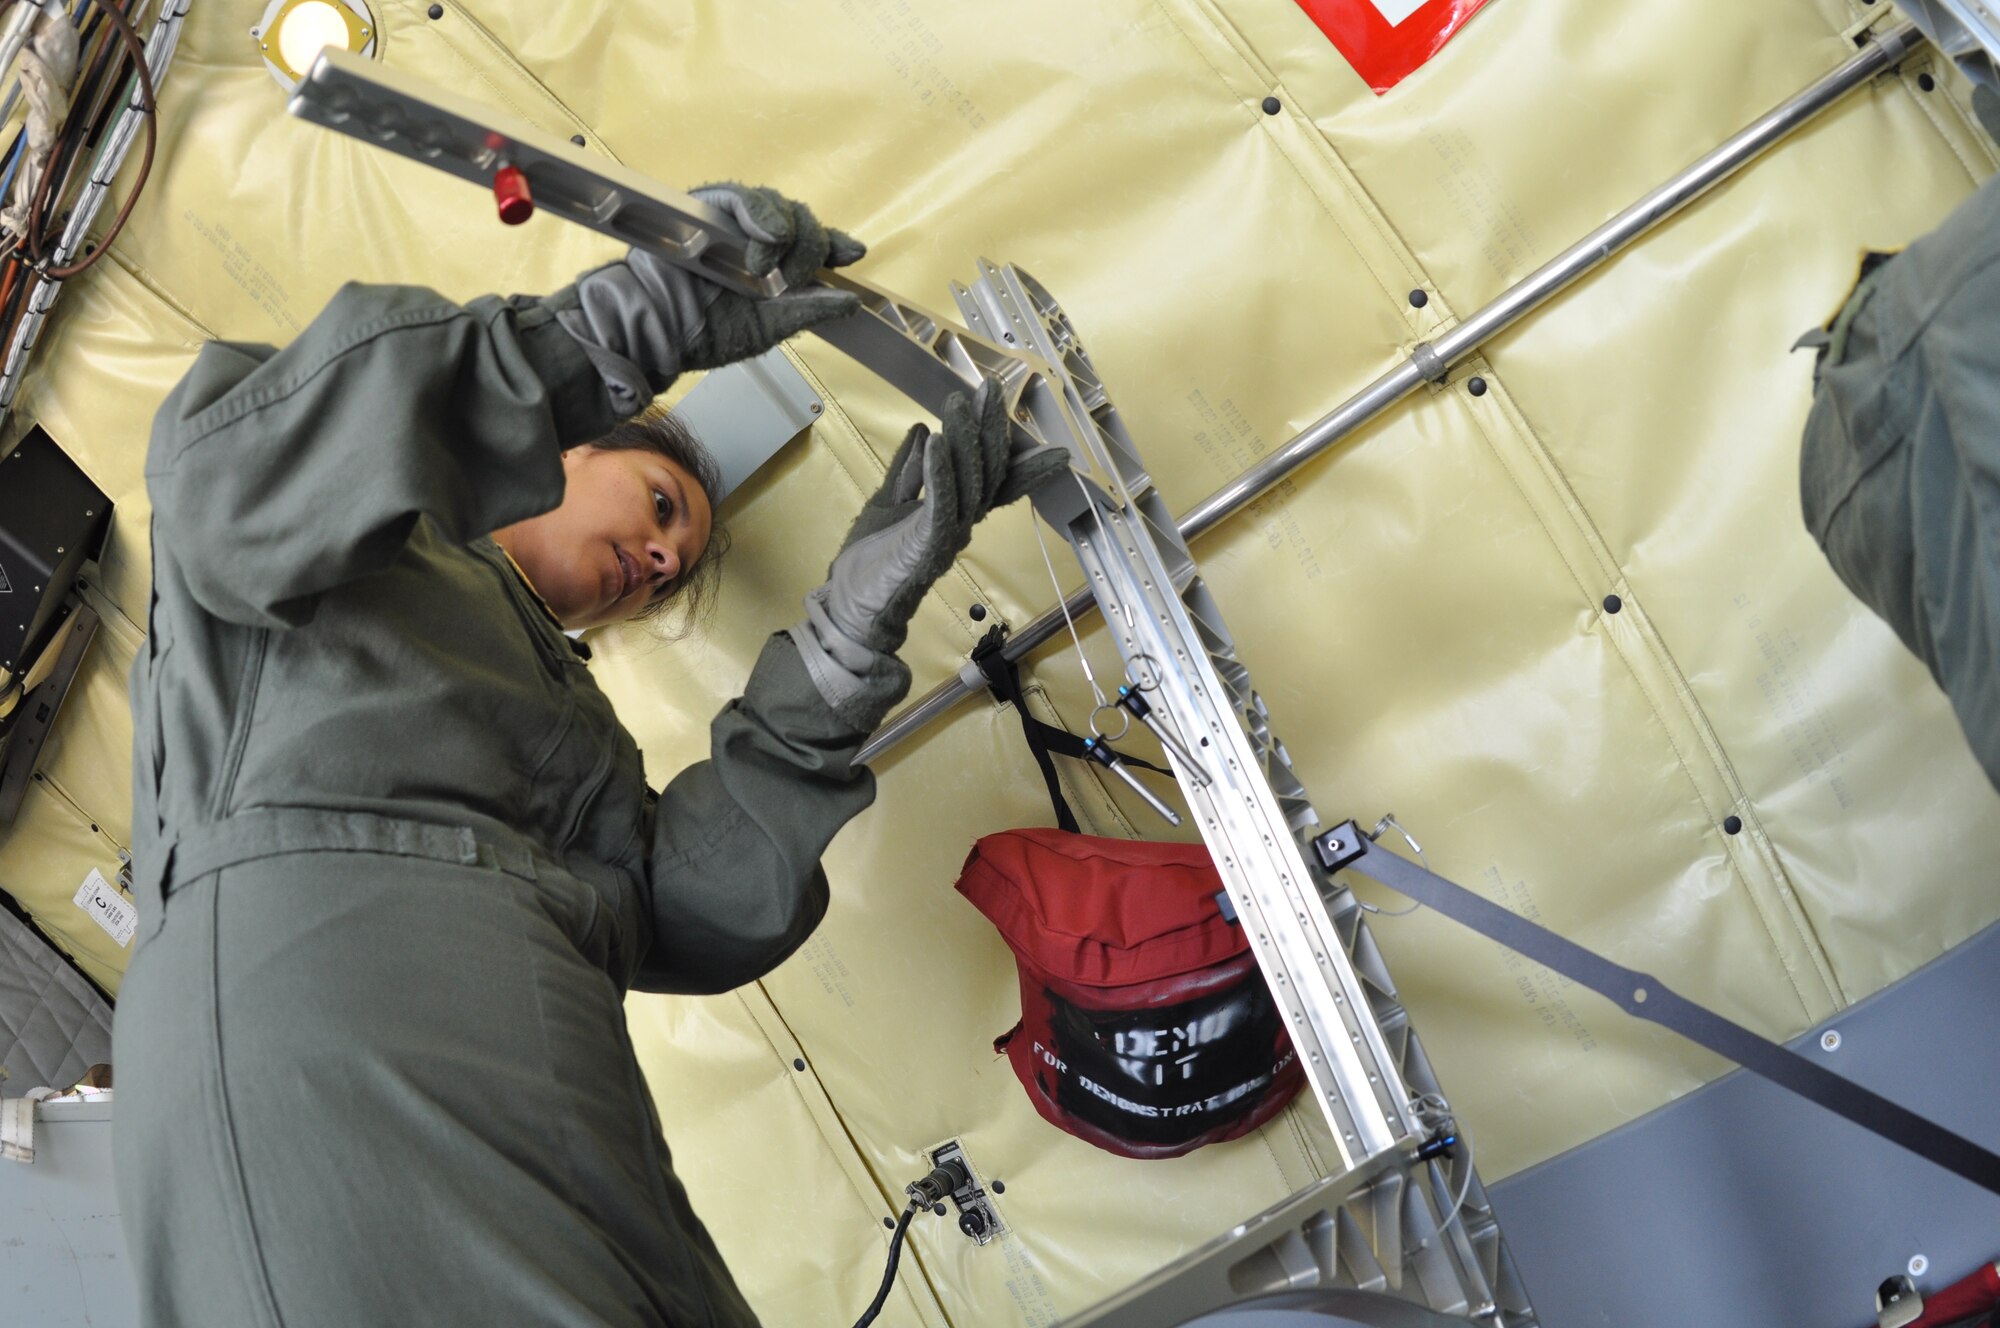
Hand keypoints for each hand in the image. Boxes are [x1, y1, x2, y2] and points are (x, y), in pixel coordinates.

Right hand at [679, 182, 867, 370]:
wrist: (658, 332)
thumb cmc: (705, 333)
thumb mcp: (768, 328)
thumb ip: (807, 311)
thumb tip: (851, 302)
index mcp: (772, 265)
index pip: (812, 244)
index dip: (834, 244)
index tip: (852, 253)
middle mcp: (755, 239)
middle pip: (800, 220)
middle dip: (808, 247)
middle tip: (792, 278)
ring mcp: (730, 221)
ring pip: (776, 205)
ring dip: (786, 233)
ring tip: (771, 264)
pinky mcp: (704, 207)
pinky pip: (740, 197)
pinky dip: (760, 212)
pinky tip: (770, 234)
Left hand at [790, 379, 1071, 725]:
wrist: (851, 607)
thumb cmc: (870, 563)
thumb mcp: (887, 502)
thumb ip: (906, 470)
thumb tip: (920, 429)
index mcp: (954, 514)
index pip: (991, 476)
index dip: (1012, 449)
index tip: (1022, 416)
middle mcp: (960, 524)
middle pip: (986, 470)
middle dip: (989, 428)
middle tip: (992, 388)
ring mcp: (947, 535)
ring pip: (968, 482)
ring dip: (964, 440)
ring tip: (959, 402)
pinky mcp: (927, 545)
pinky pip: (939, 504)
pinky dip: (938, 472)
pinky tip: (934, 440)